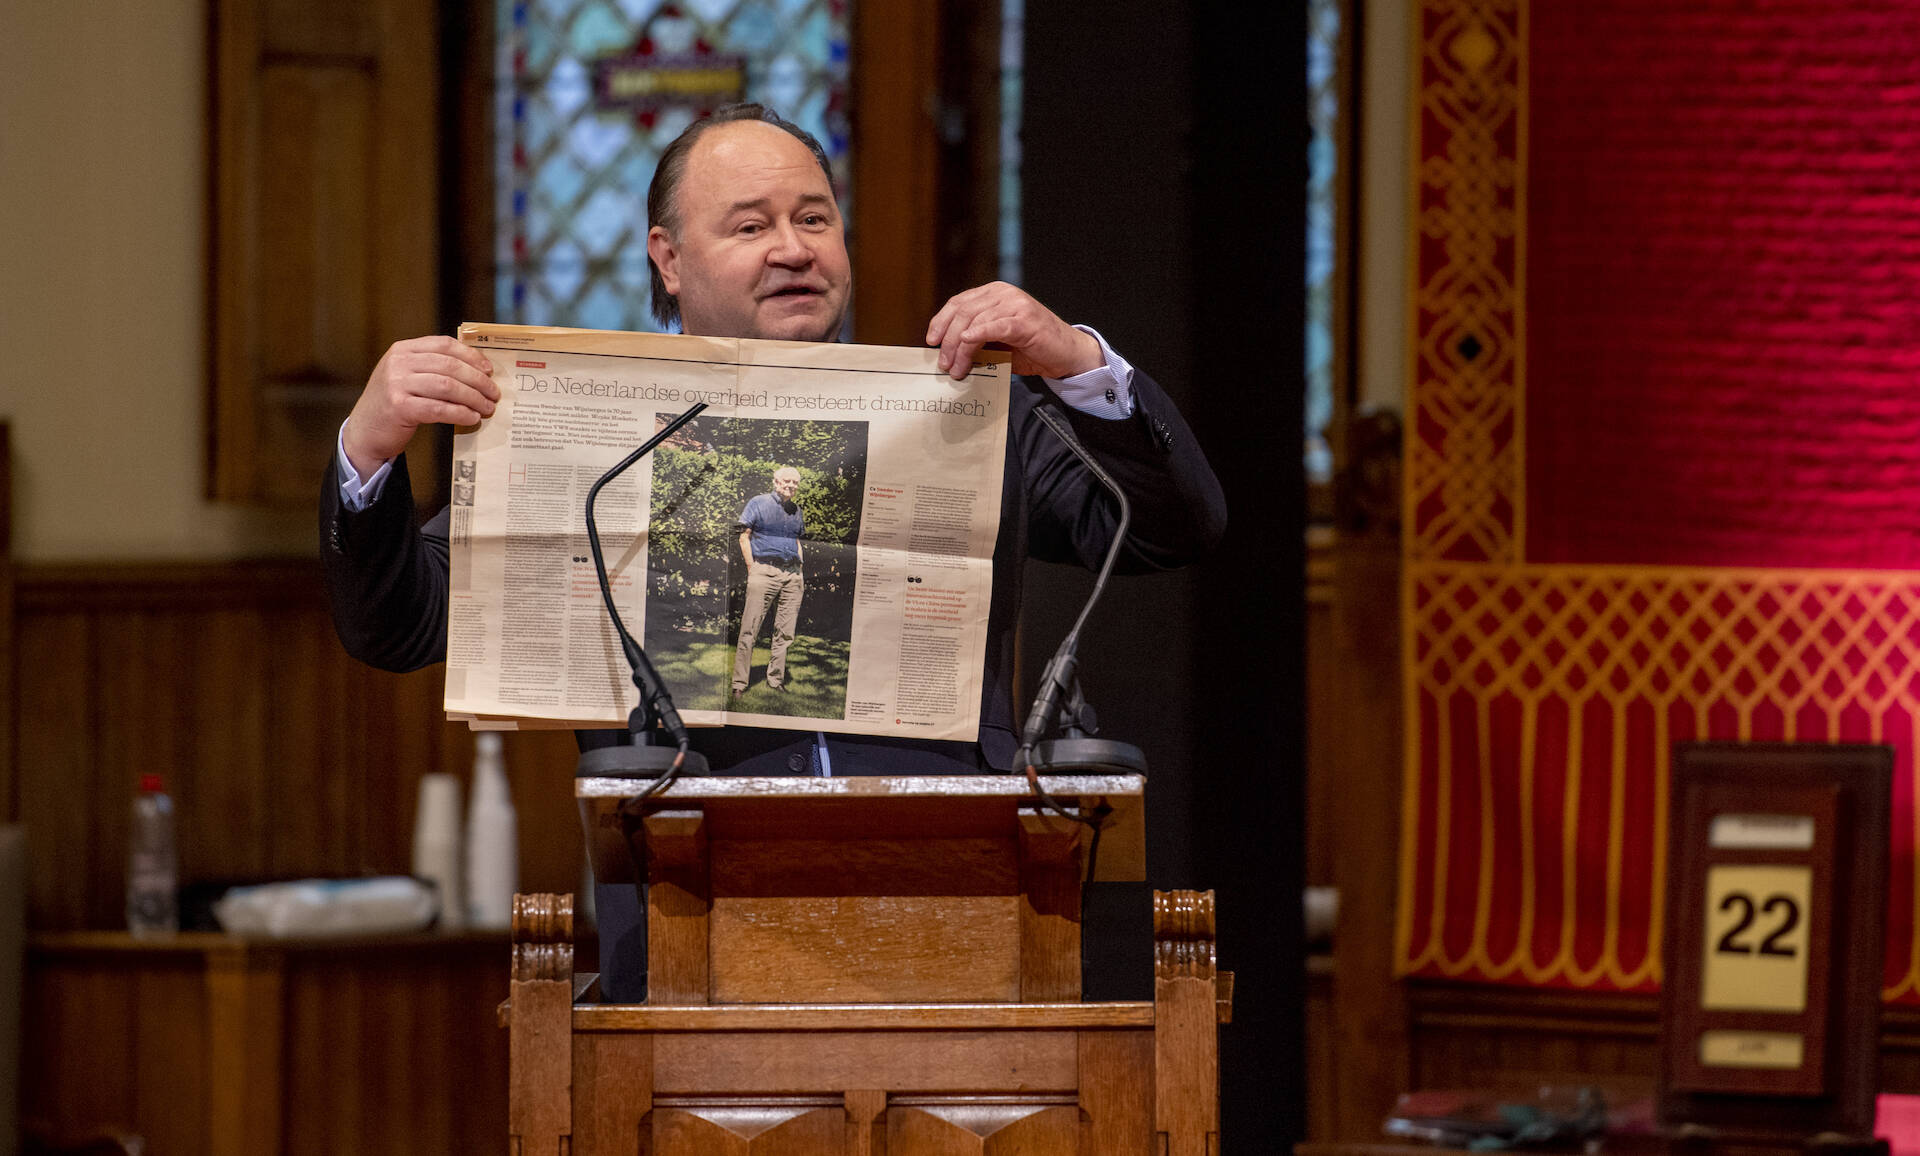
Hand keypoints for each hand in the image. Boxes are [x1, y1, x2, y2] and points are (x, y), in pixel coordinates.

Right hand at [341, 336, 498, 477]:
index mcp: (402, 349)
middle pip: (450, 365)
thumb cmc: (394, 404)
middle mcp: (398, 363)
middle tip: (493, 393)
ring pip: (447, 386)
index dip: (471, 355)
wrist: (365, 431)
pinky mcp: (399, 407)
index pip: (444, 344)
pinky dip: (460, 413)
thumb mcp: (407, 376)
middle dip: (477, 380)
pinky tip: (472, 418)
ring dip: (473, 398)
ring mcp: (396, 384)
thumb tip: (478, 370)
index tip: (489, 370)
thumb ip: (432, 367)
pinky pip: (439, 408)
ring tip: (487, 407)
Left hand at [925, 282, 1102, 381]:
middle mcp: (1003, 293)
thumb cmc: (1031, 349)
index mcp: (994, 293)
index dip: (941, 321)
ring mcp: (1015, 304)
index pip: (958, 303)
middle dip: (948, 339)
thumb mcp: (997, 341)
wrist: (1065, 355)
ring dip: (961, 347)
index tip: (931, 342)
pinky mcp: (1025, 320)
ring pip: (975, 321)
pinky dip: (978, 334)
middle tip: (943, 364)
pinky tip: (967, 344)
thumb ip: (976, 339)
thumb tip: (947, 353)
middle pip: (963, 311)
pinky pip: (995, 326)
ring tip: (956, 369)